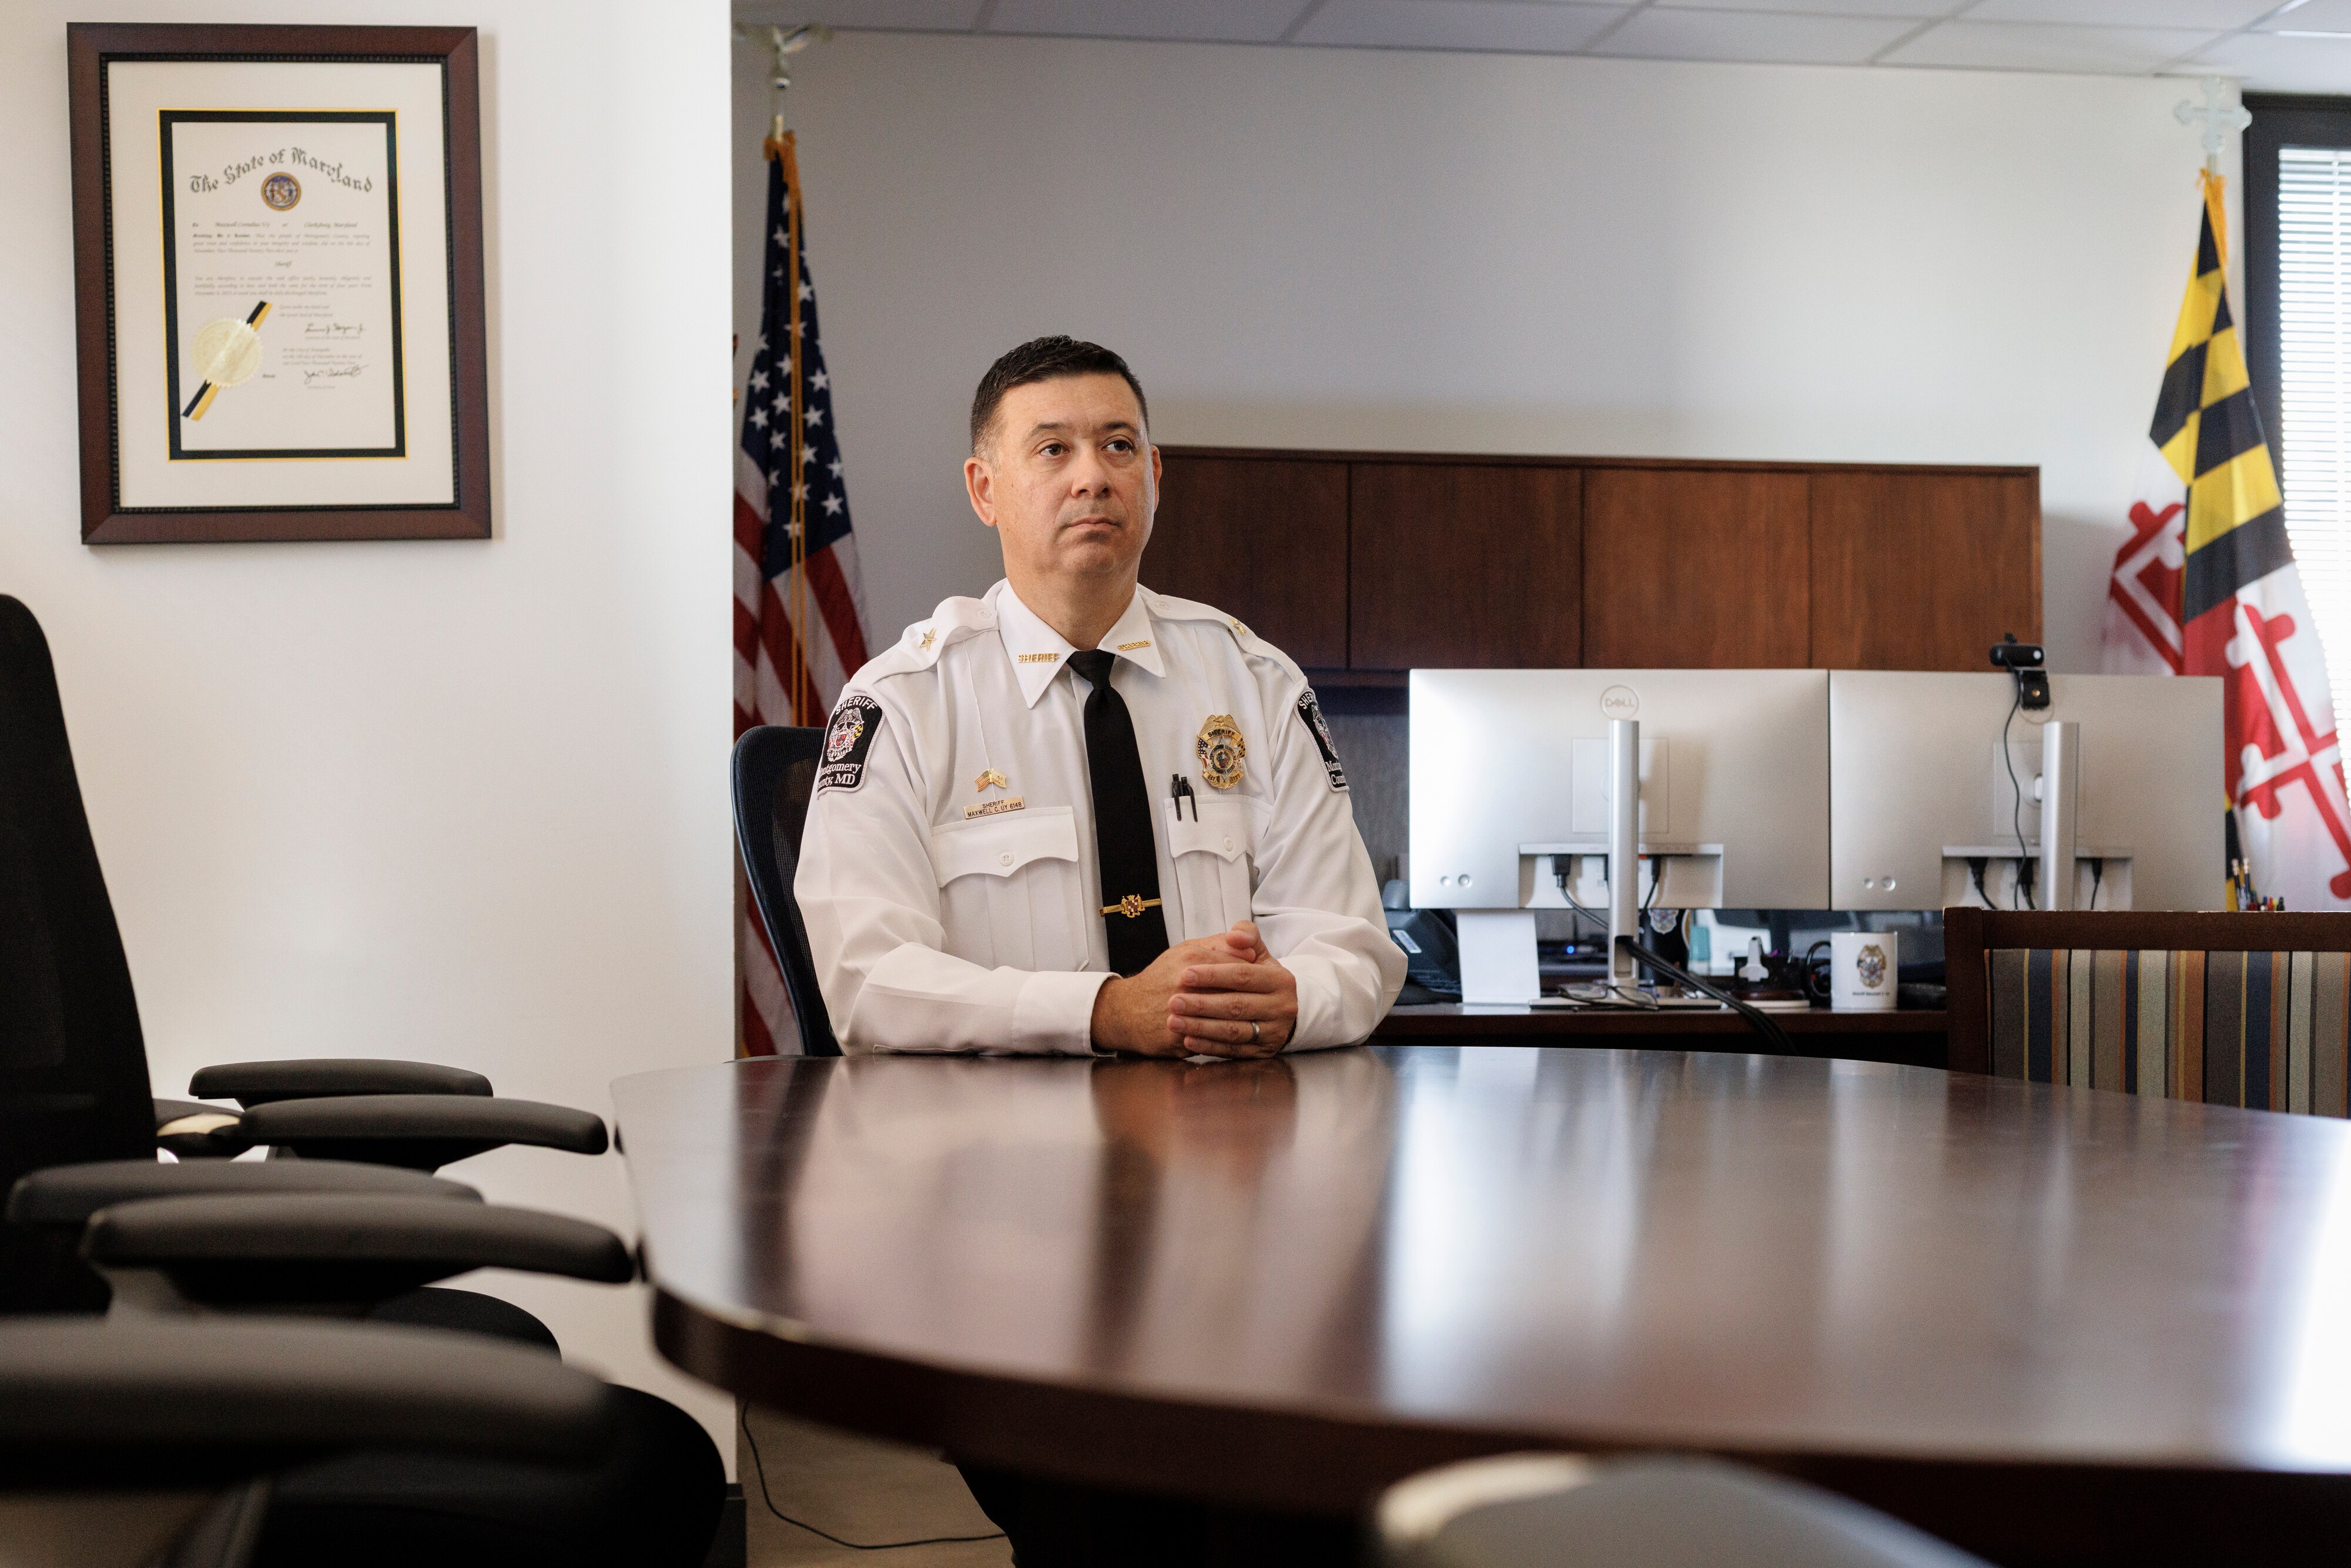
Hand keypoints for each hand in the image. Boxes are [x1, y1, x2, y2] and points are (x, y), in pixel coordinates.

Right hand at [1090, 933, 1255, 1056]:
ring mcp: (1181, 1011)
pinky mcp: (1177, 1035)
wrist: (1126, 1010)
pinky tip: (1237, 1038)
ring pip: (1226, 1020)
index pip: (1239, 966)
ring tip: (1255, 1022)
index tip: (1267, 981)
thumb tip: (1250, 950)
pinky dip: (1225, 1041)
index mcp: (1192, 958)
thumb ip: (1219, 945)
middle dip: (1254, 1001)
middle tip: (1267, 1004)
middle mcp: (1185, 982)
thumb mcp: (1186, 951)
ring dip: (1243, 1023)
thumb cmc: (1162, 978)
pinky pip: (1210, 1041)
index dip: (1256, 976)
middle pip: (1235, 994)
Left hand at [1167, 921, 1297, 1058]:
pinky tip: (1188, 1040)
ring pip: (1234, 1031)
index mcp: (1281, 980)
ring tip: (1174, 1021)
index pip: (1243, 976)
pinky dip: (1209, 1046)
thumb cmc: (1259, 976)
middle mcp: (1282, 1008)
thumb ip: (1247, 935)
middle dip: (1202, 1004)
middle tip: (1173, 1002)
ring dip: (1201, 1028)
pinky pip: (1233, 1051)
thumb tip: (1235, 936)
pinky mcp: (1264, 1052)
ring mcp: (1274, 1033)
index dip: (1213, 975)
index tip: (1185, 974)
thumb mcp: (1258, 952)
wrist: (1279, 1008)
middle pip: (1237, 1005)